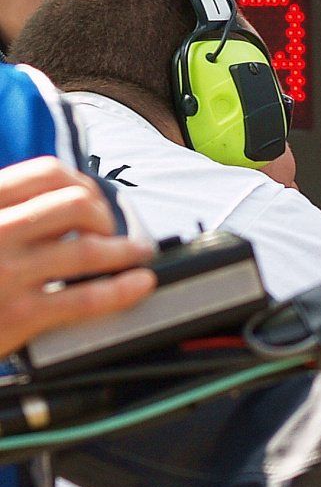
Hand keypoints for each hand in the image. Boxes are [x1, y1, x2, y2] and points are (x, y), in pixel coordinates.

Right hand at [0, 157, 154, 354]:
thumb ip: (6, 208)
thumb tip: (61, 199)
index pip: (48, 173)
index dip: (83, 184)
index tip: (95, 199)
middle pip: (77, 205)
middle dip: (107, 216)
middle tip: (114, 231)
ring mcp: (9, 272)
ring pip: (88, 249)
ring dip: (125, 250)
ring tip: (138, 253)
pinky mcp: (21, 313)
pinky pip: (86, 298)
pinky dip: (123, 288)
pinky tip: (140, 283)